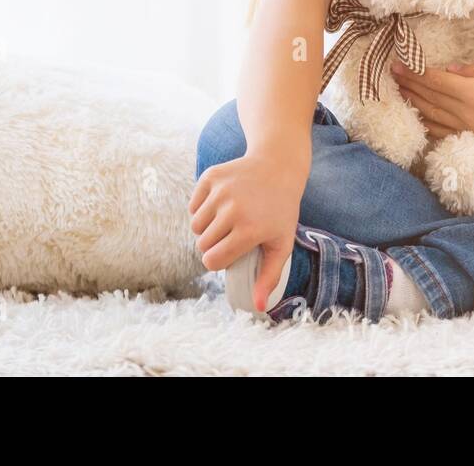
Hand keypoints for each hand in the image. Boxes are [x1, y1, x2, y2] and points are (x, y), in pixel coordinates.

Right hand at [188, 152, 306, 312]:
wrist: (278, 166)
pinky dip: (202, 208)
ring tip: (227, 218)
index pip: (212, 260)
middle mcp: (233, 210)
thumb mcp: (281, 243)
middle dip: (214, 244)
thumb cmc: (280, 210)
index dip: (219, 261)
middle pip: (202, 244)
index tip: (230, 253)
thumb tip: (257, 307)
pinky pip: (192, 205)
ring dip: (207, 227)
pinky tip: (222, 202)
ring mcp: (221, 191)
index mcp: (249, 230)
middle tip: (232, 233)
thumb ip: (268, 276)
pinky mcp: (210, 177)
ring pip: (195, 226)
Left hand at [389, 60, 473, 157]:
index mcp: (471, 93)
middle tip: (391, 74)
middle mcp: (463, 113)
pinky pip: (443, 133)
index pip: (433, 80)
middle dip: (408, 85)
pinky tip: (421, 119)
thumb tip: (450, 69)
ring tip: (400, 93)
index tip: (397, 62)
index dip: (413, 71)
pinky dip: (428, 125)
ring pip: (431, 116)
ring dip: (414, 104)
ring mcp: (468, 130)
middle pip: (428, 98)